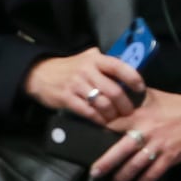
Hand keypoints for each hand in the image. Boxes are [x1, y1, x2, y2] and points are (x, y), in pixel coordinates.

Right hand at [24, 50, 144, 124]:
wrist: (40, 74)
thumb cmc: (69, 68)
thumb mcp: (86, 58)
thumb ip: (106, 63)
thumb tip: (131, 69)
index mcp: (95, 59)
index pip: (119, 67)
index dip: (133, 79)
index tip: (140, 90)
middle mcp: (86, 71)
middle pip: (114, 91)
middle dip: (125, 105)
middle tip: (129, 112)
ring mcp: (76, 85)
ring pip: (103, 104)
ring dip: (113, 115)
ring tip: (115, 118)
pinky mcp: (67, 98)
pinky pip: (89, 112)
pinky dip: (99, 120)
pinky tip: (102, 122)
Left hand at [92, 90, 180, 180]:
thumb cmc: (175, 104)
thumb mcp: (151, 96)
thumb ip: (132, 99)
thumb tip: (114, 97)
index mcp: (137, 115)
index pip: (112, 125)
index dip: (99, 133)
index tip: (87, 142)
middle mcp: (145, 131)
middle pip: (120, 150)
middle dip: (106, 163)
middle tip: (95, 173)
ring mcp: (158, 146)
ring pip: (135, 165)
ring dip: (123, 176)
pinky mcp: (171, 156)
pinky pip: (154, 173)